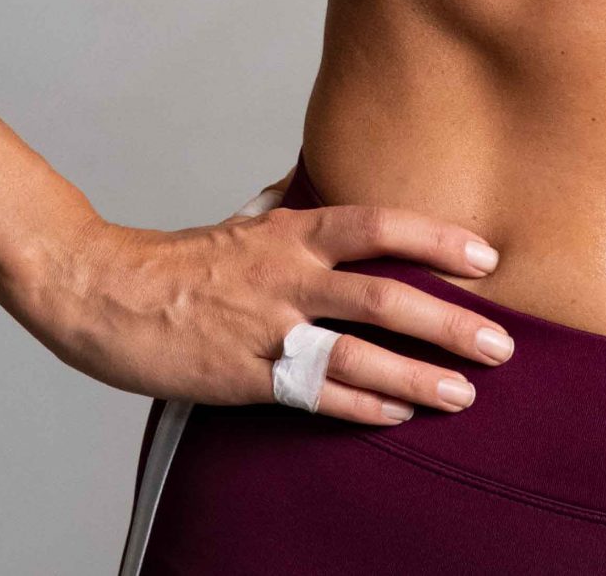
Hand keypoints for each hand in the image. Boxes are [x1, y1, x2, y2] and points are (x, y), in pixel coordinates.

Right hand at [9, 200, 517, 425]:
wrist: (105, 292)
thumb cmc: (184, 261)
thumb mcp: (251, 224)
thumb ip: (300, 212)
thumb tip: (340, 189)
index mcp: (291, 231)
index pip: (377, 225)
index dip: (435, 240)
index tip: (487, 257)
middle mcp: (286, 276)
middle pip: (382, 296)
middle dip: (448, 321)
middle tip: (501, 342)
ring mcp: (265, 330)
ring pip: (356, 355)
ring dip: (417, 376)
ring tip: (465, 393)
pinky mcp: (243, 377)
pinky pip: (313, 396)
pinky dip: (361, 407)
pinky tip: (398, 416)